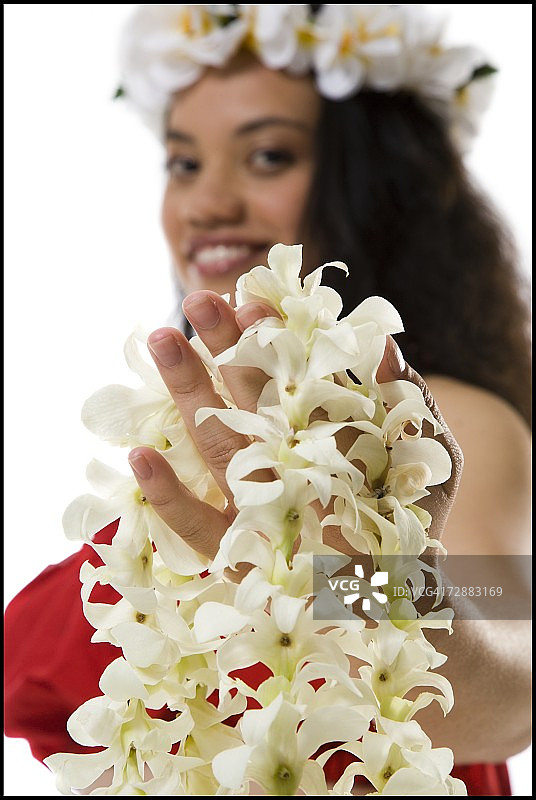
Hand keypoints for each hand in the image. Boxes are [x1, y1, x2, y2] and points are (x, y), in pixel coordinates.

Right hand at [128, 291, 462, 562]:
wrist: (407, 586)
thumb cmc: (412, 514)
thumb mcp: (426, 451)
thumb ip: (408, 399)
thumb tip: (386, 344)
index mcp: (313, 427)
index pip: (286, 373)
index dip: (269, 338)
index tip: (255, 302)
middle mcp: (277, 458)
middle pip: (243, 397)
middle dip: (222, 348)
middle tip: (199, 299)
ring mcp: (252, 503)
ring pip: (215, 445)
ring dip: (188, 394)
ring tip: (164, 340)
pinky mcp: (239, 552)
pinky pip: (196, 527)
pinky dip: (168, 497)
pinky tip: (140, 457)